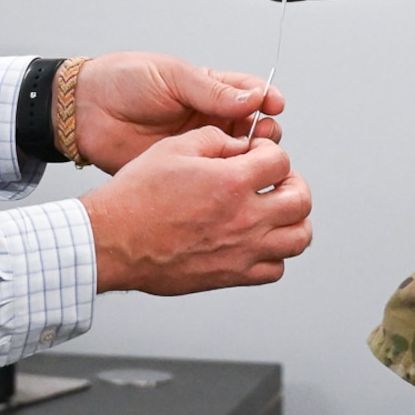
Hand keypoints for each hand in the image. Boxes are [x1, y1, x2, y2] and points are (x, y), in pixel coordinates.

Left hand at [72, 53, 281, 173]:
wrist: (84, 112)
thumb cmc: (123, 82)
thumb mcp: (169, 76)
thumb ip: (209, 89)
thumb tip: (251, 98)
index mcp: (208, 89)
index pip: (250, 94)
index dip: (266, 99)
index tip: (274, 105)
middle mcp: (208, 118)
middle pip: (253, 128)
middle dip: (264, 131)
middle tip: (262, 135)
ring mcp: (197, 147)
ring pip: (238, 157)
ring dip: (250, 158)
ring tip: (249, 158)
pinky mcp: (183, 172)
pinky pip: (213, 179)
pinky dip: (228, 182)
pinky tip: (233, 182)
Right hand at [80, 129, 312, 293]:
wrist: (113, 241)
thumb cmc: (136, 197)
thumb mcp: (173, 148)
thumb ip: (214, 139)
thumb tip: (240, 145)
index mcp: (231, 182)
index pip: (280, 161)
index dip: (269, 152)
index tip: (257, 155)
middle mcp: (244, 218)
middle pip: (301, 200)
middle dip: (293, 183)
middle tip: (278, 181)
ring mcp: (241, 251)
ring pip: (298, 238)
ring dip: (294, 220)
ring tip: (277, 210)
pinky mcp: (231, 275)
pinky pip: (276, 269)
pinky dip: (276, 254)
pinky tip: (259, 240)